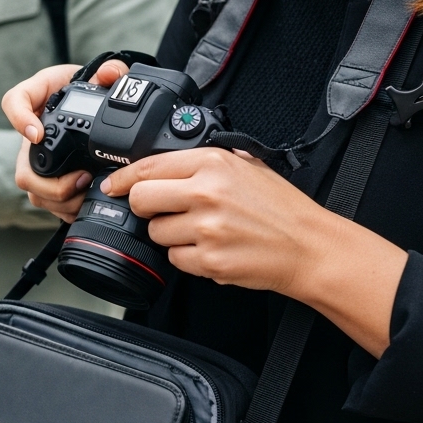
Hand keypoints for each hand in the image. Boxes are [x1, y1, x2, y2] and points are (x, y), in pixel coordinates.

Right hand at [2, 60, 128, 219]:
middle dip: (52, 184)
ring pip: (34, 193)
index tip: (37, 134)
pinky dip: (67, 209)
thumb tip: (111, 74)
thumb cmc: (86, 88)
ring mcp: (35, 162)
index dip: (21, 120)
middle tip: (82, 178)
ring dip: (62, 200)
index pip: (14, 102)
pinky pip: (47, 204)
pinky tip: (86, 202)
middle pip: (23, 171)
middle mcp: (30, 135)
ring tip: (89, 190)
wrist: (89, 106)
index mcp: (37, 100)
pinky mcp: (46, 182)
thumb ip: (111, 68)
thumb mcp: (98, 72)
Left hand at [108, 148, 406, 355]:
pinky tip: (212, 249)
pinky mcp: (208, 260)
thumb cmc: (281, 209)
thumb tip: (162, 165)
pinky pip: (175, 259)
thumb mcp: (247, 167)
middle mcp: (207, 193)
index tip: (112, 185)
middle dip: (145, 207)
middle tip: (163, 211)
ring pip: (156, 233)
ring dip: (171, 235)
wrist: (309, 247)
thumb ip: (206, 163)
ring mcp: (206, 228)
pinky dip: (187, 257)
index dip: (123, 178)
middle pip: (141, 200)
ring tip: (203, 231)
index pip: (149, 167)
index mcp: (214, 163)